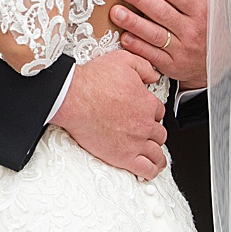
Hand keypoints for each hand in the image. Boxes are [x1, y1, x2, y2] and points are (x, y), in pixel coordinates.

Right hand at [51, 49, 166, 180]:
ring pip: (157, 153)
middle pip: (159, 133)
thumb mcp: (122, 60)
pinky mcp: (124, 157)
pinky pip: (147, 169)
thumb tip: (153, 75)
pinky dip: (151, 171)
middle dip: (153, 133)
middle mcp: (145, 124)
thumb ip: (143, 67)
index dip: (151, 113)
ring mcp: (136, 142)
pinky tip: (149, 169)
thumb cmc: (91, 81)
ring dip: (156, 154)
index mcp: (147, 103)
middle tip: (143, 132)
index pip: (158, 112)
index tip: (144, 115)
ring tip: (153, 155)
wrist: (71, 98)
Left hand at [110, 0, 210, 86]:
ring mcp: (183, 49)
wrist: (219, 61)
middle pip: (164, 13)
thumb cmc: (212, 19)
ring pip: (156, 35)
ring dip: (135, 23)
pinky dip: (138, 47)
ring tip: (116, 12)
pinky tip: (123, 37)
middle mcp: (193, 29)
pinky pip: (153, 56)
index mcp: (203, 9)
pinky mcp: (173, 65)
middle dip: (142, 0)